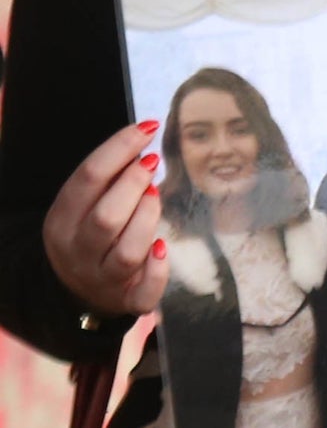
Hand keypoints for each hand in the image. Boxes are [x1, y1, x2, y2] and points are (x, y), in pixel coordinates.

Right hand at [43, 120, 169, 317]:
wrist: (76, 288)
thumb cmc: (89, 232)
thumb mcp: (83, 205)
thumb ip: (106, 179)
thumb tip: (141, 139)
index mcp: (62, 221)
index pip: (87, 178)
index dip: (120, 148)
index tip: (148, 127)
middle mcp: (77, 252)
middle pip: (106, 218)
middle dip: (134, 184)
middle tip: (152, 163)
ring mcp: (102, 278)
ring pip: (127, 252)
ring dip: (147, 219)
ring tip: (156, 196)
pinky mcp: (127, 300)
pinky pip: (144, 292)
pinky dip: (157, 270)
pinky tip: (163, 247)